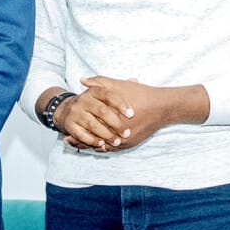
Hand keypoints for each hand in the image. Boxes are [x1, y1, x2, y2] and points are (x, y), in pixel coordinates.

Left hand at [63, 78, 207, 152]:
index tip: (66, 129)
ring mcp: (124, 140)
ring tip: (78, 146)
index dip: (76, 129)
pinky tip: (96, 146)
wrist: (163, 107)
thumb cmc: (141, 94)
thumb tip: (82, 80)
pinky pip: (113, 148)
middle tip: (68, 141)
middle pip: (93, 139)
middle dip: (80, 140)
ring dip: (91, 146)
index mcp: (110, 118)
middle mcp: (116, 132)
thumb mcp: (119, 85)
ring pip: (102, 147)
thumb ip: (99, 82)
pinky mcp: (131, 143)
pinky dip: (103, 147)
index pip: (88, 127)